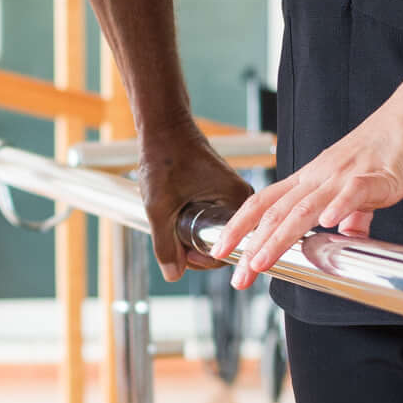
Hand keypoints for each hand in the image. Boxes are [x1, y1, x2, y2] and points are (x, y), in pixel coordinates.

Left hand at [137, 128, 256, 279]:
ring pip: (214, 233)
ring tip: (171, 229)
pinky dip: (192, 224)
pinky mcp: (220, 192)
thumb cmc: (165, 158)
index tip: (182, 255)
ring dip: (191, 237)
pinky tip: (175, 219)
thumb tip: (174, 275)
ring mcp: (231, 196)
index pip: (231, 250)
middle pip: (223, 243)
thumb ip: (165, 245)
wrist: (163, 127)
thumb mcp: (159, 208)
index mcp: (240, 202)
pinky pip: (211, 220)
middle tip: (173, 245)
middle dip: (196, 249)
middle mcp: (243, 200)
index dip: (204, 259)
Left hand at [217, 88, 402, 288]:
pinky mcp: (376, 174)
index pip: (265, 202)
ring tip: (262, 260)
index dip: (240, 226)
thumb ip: (351, 212)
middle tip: (238, 275)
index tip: (221, 249)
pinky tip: (328, 226)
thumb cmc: (390, 147)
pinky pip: (355, 192)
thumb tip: (344, 234)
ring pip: (306, 207)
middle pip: (277, 211)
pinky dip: (340, 208)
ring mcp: (346, 174)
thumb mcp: (360, 185)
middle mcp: (321, 176)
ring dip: (280, 236)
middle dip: (253, 245)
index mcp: (313, 178)